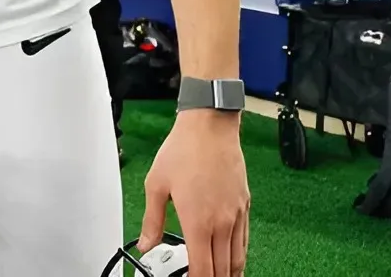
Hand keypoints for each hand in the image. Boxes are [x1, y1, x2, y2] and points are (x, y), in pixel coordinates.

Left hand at [138, 109, 249, 276]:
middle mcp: (221, 223)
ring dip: (228, 274)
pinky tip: (231, 260)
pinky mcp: (244, 206)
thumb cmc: (183, 150)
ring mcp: (236, 216)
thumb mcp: (156, 185)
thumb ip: (152, 221)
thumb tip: (145, 245)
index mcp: (197, 221)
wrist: (210, 127)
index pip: (202, 269)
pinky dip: (239, 257)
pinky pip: (245, 241)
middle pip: (222, 270)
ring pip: (237, 259)